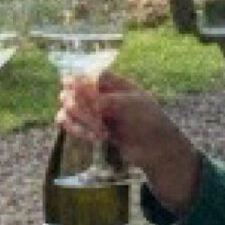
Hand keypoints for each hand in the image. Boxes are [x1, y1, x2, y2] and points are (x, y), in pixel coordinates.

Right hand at [57, 73, 201, 212]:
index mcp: (113, 83)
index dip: (78, 81)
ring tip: (99, 132)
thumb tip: (74, 86)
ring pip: (68, 109)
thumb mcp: (128, 105)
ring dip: (79, 121)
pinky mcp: (89, 129)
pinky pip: (70, 125)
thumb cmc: (148, 121)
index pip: (86, 74)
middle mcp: (100, 94)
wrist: (157, 150)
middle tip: (97, 118)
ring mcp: (93, 112)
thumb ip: (101, 97)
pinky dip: (76, 130)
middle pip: (72, 91)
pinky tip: (93, 137)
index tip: (75, 89)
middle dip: (80, 105)